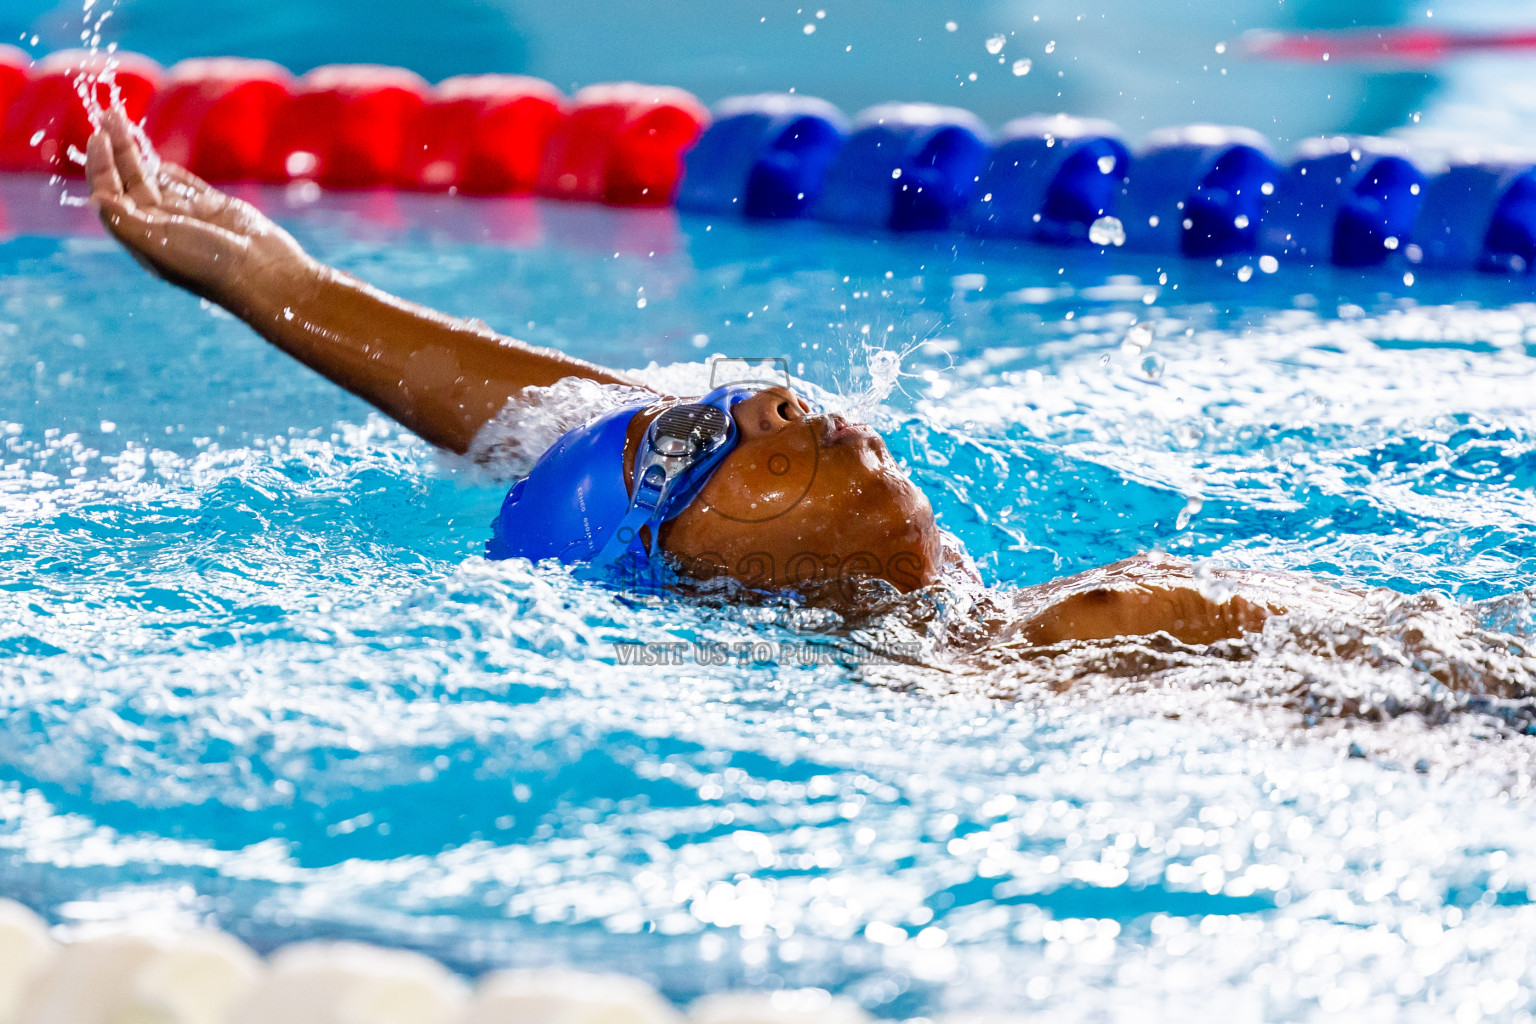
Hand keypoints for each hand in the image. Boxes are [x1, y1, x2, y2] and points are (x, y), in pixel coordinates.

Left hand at [87, 109, 315, 317]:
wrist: (262, 271)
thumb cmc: (209, 264)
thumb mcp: (159, 243)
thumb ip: (124, 221)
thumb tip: (96, 197)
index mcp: (142, 236)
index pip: (112, 195)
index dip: (102, 166)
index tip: (99, 136)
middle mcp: (160, 225)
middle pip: (129, 181)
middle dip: (117, 149)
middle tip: (111, 115)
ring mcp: (188, 215)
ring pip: (154, 177)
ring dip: (137, 151)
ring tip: (122, 121)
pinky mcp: (214, 207)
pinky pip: (185, 183)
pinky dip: (169, 169)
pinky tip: (156, 156)